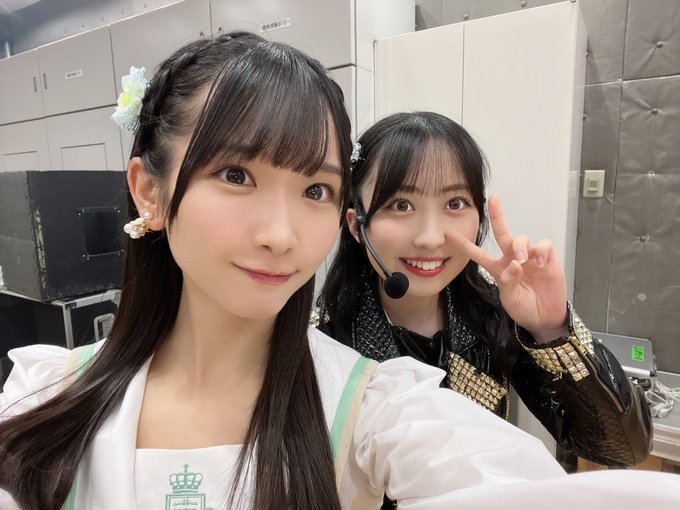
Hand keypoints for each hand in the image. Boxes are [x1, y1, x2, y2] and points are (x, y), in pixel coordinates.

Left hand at [447, 195, 568, 342]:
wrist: (545, 317)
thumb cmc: (524, 307)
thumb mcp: (510, 299)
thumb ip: (508, 282)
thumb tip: (514, 264)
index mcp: (497, 268)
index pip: (478, 253)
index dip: (464, 244)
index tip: (449, 233)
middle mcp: (512, 259)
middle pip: (503, 233)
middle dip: (497, 215)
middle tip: (494, 201)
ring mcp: (530, 257)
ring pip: (522, 238)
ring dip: (520, 245)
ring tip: (522, 259)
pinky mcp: (547, 259)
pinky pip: (544, 245)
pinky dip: (540, 250)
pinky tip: (539, 262)